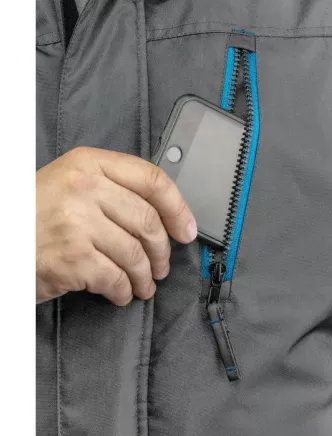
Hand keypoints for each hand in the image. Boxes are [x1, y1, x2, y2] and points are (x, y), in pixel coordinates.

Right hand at [36, 147, 196, 304]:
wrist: (1, 236)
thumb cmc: (37, 211)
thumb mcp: (72, 182)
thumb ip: (113, 188)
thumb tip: (163, 214)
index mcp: (90, 163)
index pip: (152, 179)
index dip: (177, 207)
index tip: (187, 230)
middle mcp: (85, 187)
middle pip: (148, 221)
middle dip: (162, 250)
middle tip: (162, 265)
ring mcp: (78, 223)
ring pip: (135, 254)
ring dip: (146, 276)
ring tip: (144, 285)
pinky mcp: (72, 259)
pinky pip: (116, 278)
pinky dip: (124, 291)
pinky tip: (122, 293)